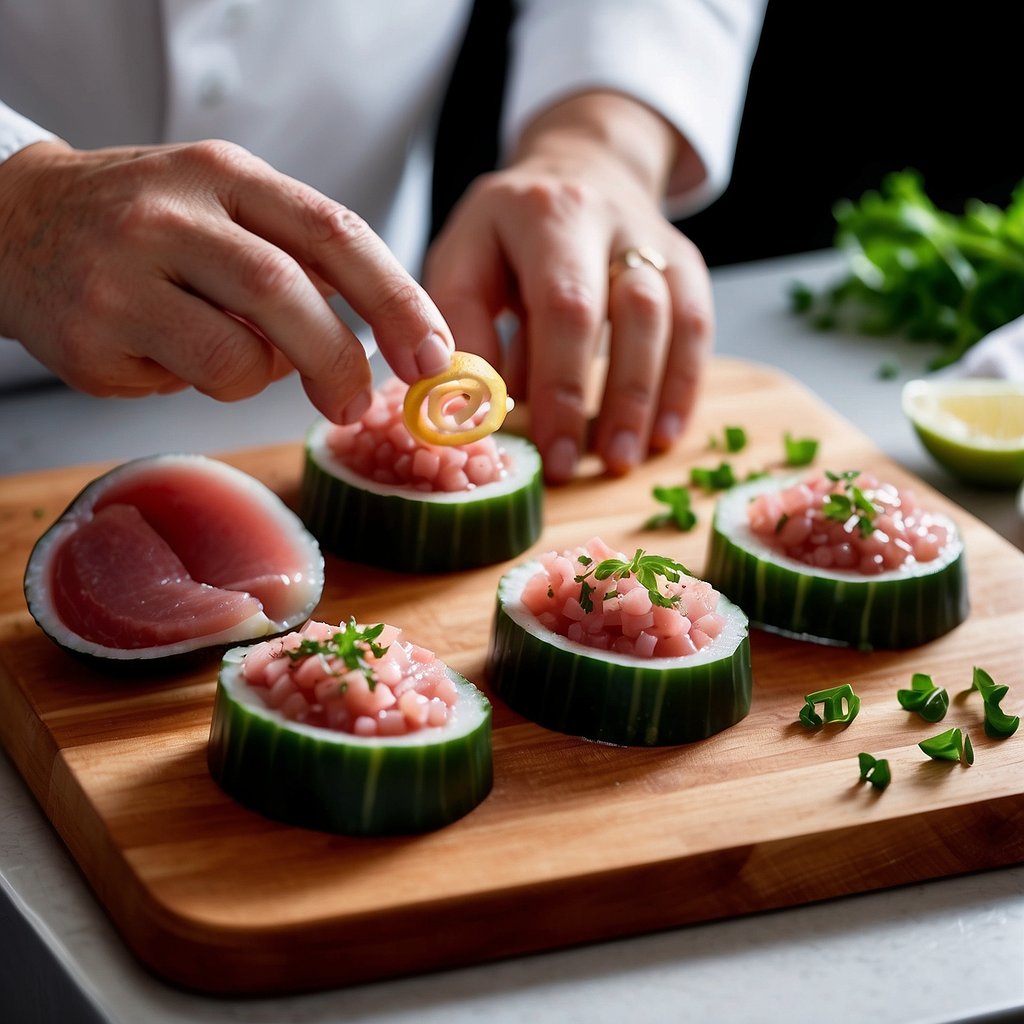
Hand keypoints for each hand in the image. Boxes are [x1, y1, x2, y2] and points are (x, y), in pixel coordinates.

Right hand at [0, 139, 453, 421]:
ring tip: (228, 355)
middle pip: (287, 292)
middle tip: (358, 403)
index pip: (334, 233)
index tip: (433, 354)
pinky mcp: (93, 335)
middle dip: (340, 360)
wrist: (14, 222)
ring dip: (258, 375)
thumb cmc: (145, 226)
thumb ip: (299, 257)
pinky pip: (185, 384)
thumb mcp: (225, 206)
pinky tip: (165, 355)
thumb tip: (385, 334)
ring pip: (237, 357)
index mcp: (226, 176)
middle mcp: (173, 213)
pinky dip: (201, 384)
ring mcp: (125, 273)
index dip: (396, 300)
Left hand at [424, 91, 712, 481]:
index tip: (549, 449)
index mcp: (545, 214)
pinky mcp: (685, 263)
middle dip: (615, 398)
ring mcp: (656, 239)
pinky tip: (664, 434)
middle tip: (588, 463)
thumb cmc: (506, 235)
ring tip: (623, 458)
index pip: (565, 305)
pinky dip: (684, 385)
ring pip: (675, 320)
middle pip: (634, 311)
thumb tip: (474, 406)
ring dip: (651, 398)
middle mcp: (611, 220)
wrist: (577, 167)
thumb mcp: (462, 260)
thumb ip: (462, 325)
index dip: (562, 384)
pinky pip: (698, 326)